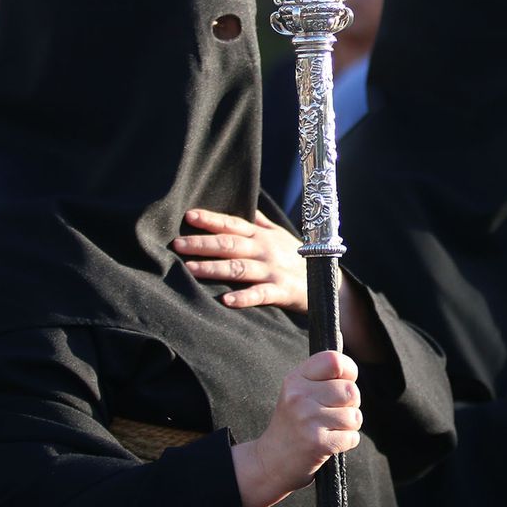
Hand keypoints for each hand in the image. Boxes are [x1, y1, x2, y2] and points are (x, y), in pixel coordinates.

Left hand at [177, 210, 385, 360]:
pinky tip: (226, 301)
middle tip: (176, 244)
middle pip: (230, 244)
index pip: (233, 224)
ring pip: (239, 268)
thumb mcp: (281, 235)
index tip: (189, 216)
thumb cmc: (299, 256)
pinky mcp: (283, 291)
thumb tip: (246, 205)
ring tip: (190, 269)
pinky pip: (261, 295)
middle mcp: (265, 250)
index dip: (212, 219)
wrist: (329, 282)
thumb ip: (261, 222)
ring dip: (214, 268)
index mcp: (262, 236)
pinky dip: (244, 298)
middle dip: (202, 244)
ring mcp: (273, 270)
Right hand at [230, 351, 361, 506]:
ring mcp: (308, 419)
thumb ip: (321, 377)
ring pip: (355, 415)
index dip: (349, 371)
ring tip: (330, 429)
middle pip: (351, 390)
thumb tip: (350, 366)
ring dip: (350, 425)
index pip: (335, 360)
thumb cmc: (292, 424)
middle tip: (334, 413)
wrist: (270, 462)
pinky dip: (347, 442)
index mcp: (295, 378)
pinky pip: (352, 437)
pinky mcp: (317, 442)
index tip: (344, 381)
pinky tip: (329, 443)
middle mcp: (299, 395)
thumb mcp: (297, 392)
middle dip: (351, 404)